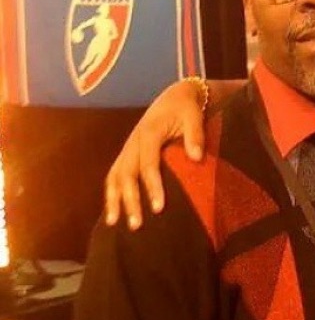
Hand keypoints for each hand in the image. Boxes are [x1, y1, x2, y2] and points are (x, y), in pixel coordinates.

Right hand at [104, 79, 205, 228]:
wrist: (175, 95)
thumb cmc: (186, 107)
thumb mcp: (194, 115)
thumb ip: (195, 135)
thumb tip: (196, 157)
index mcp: (148, 133)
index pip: (148, 164)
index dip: (152, 186)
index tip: (159, 208)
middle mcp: (133, 142)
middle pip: (126, 174)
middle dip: (130, 200)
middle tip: (136, 224)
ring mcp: (128, 148)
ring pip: (115, 176)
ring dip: (114, 200)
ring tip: (115, 224)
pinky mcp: (128, 153)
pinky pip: (114, 174)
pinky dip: (111, 193)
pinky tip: (113, 211)